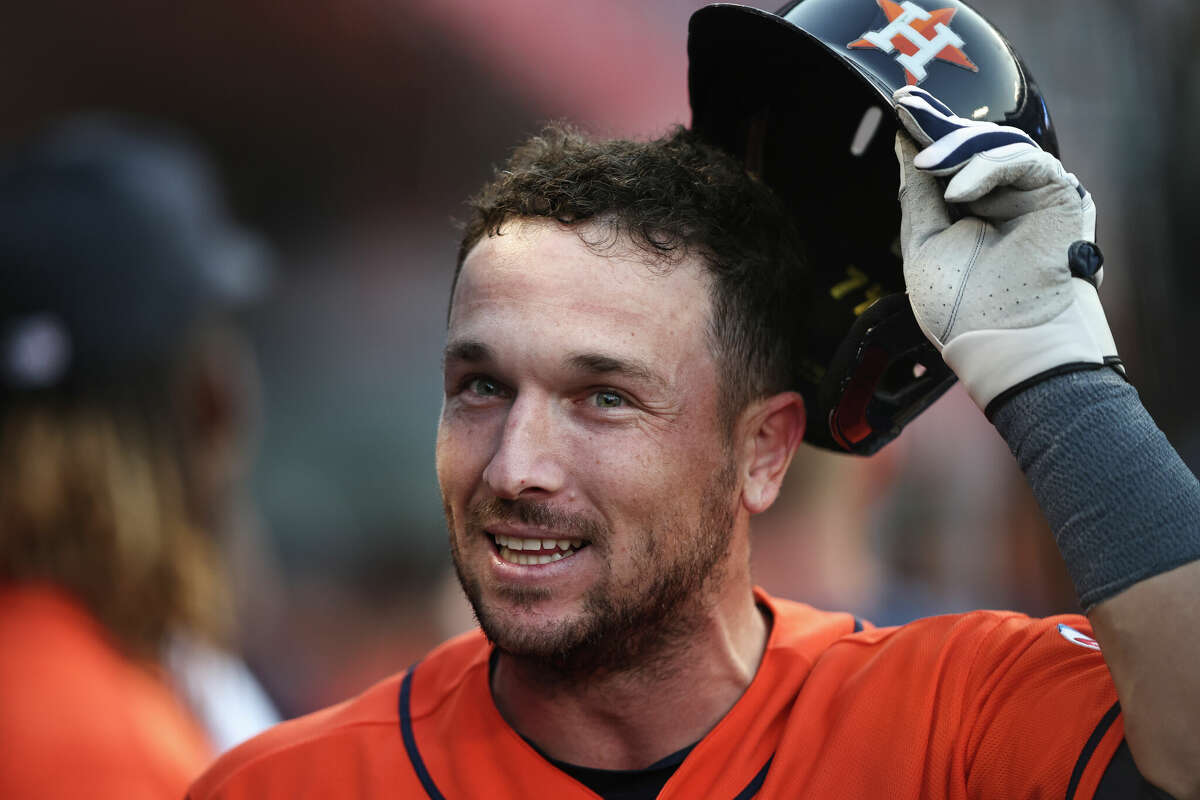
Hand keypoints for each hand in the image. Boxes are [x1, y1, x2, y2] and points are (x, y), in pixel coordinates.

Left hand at [892, 85, 1122, 414]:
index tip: (900, 104)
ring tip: (928, 163)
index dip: (927, 129)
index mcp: (971, 206)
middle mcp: (1002, 195)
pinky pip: (1024, 161)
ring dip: (957, 148)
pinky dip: (988, 168)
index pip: (949, 157)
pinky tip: (958, 192)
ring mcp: (1030, 193)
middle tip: (908, 108)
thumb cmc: (961, 306)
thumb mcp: (923, 241)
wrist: (998, 341)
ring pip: (997, 146)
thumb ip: (917, 193)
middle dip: (938, 126)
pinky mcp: (1057, 195)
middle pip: (973, 144)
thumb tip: (904, 140)